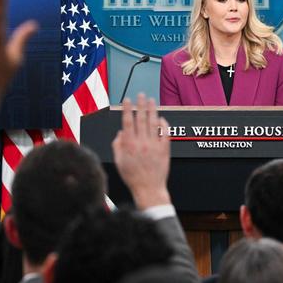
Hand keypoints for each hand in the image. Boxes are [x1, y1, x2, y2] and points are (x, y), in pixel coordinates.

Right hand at [112, 94, 170, 209]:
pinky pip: (165, 132)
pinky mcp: (164, 149)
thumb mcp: (119, 161)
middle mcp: (141, 142)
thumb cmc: (132, 176)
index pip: (127, 121)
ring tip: (152, 100)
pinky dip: (163, 124)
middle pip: (141, 118)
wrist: (149, 188)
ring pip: (153, 122)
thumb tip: (120, 132)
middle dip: (141, 104)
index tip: (127, 99)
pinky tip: (161, 118)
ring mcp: (154, 145)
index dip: (127, 108)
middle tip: (141, 94)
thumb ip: (117, 145)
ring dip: (152, 109)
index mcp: (129, 144)